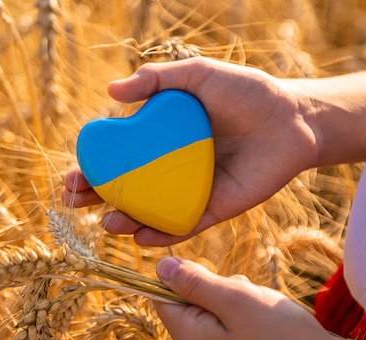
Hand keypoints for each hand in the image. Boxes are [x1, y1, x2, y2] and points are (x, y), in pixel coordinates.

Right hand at [62, 57, 318, 245]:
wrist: (293, 118)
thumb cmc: (247, 92)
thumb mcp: (198, 76)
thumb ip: (157, 79)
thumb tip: (110, 91)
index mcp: (163, 138)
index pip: (119, 157)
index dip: (92, 167)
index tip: (72, 173)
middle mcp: (172, 167)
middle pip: (127, 188)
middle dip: (98, 198)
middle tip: (76, 202)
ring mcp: (192, 190)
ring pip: (150, 213)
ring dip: (125, 222)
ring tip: (109, 222)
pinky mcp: (215, 208)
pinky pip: (183, 226)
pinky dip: (161, 234)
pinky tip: (142, 236)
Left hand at [153, 258, 365, 339]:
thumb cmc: (281, 336)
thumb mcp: (234, 299)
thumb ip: (195, 283)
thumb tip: (160, 266)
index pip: (163, 300)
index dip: (181, 278)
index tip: (213, 275)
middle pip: (191, 305)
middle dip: (217, 289)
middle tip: (245, 294)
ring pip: (215, 313)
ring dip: (236, 300)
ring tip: (262, 307)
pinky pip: (232, 327)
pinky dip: (247, 315)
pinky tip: (268, 319)